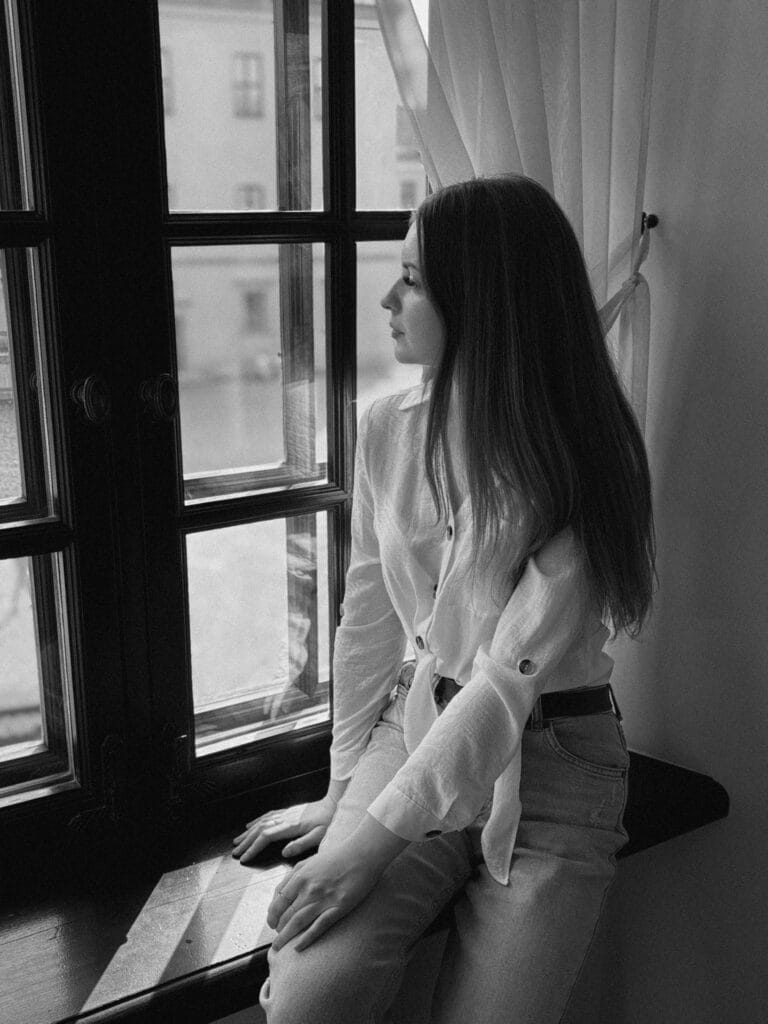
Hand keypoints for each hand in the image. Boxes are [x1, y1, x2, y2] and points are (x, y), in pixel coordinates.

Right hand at [232, 795, 336, 863]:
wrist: (334, 803)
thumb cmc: (328, 821)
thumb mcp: (320, 835)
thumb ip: (302, 844)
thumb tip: (284, 853)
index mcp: (291, 826)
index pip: (266, 837)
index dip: (253, 848)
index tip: (244, 858)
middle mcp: (285, 818)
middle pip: (260, 829)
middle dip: (246, 842)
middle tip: (235, 852)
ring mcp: (285, 813)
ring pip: (261, 822)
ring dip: (248, 832)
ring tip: (237, 841)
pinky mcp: (288, 811)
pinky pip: (268, 815)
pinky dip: (256, 820)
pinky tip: (249, 825)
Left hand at [267, 844, 382, 951]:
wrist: (362, 854)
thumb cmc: (336, 857)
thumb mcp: (310, 861)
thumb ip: (294, 875)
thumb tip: (280, 892)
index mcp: (300, 876)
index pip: (278, 901)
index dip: (272, 915)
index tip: (272, 923)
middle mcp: (308, 888)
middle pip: (286, 914)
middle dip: (278, 929)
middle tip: (277, 937)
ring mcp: (323, 898)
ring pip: (298, 922)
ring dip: (286, 937)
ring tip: (279, 947)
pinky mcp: (338, 907)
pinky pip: (318, 926)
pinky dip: (306, 938)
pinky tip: (298, 948)